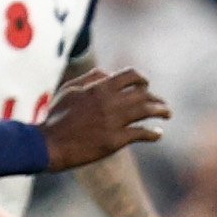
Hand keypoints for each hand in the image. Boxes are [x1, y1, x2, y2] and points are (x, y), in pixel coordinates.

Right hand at [40, 66, 167, 169]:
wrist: (49, 144)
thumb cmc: (56, 116)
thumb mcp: (69, 90)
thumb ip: (89, 78)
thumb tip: (107, 73)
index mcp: (99, 87)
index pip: (130, 76)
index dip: (141, 79)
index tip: (146, 85)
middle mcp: (110, 102)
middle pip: (143, 94)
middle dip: (155, 97)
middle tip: (162, 104)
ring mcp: (114, 122)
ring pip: (147, 111)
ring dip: (161, 111)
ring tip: (167, 114)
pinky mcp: (115, 141)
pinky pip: (141, 134)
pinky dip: (153, 133)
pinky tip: (158, 134)